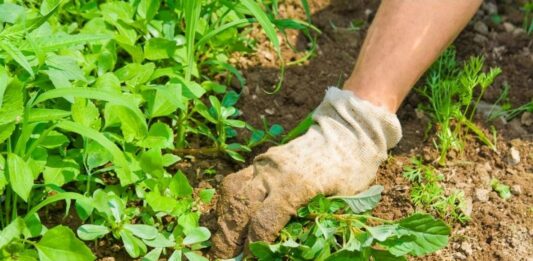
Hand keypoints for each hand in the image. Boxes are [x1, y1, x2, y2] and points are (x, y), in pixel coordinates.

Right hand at [209, 87, 401, 257]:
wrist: (347, 132)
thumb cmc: (351, 170)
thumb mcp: (343, 201)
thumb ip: (315, 223)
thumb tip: (289, 248)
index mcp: (295, 186)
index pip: (263, 223)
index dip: (253, 247)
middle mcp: (273, 173)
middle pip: (239, 209)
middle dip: (229, 238)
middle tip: (226, 257)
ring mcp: (264, 164)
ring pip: (232, 193)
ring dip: (224, 219)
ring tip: (225, 240)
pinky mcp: (261, 160)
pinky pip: (236, 181)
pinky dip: (230, 202)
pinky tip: (232, 217)